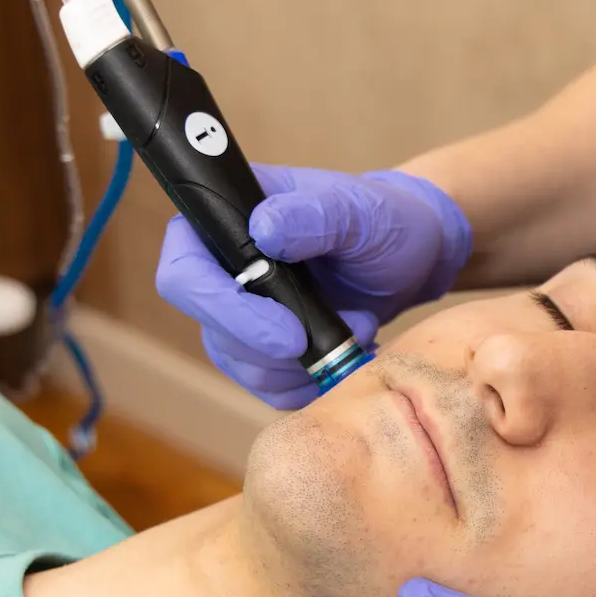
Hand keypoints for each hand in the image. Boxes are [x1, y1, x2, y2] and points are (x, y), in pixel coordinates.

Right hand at [155, 167, 470, 408]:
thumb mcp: (357, 209)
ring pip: (239, 363)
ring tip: (359, 327)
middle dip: (275, 347)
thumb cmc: (381, 220)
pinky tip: (349, 353)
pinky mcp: (266, 350)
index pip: (184, 272)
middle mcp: (222, 270)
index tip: (287, 331)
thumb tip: (263, 230)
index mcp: (226, 222)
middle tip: (340, 337)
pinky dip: (312, 382)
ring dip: (303, 363)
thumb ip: (312, 215)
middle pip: (210, 328)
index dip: (221, 308)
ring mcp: (241, 313)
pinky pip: (269, 387)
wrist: (411, 259)